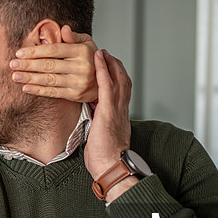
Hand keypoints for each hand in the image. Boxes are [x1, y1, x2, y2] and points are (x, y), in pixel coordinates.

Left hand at [11, 26, 97, 101]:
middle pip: (49, 65)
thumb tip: (63, 28)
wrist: (104, 81)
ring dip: (30, 78)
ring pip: (49, 79)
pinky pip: (53, 92)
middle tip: (12, 64)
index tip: (20, 53)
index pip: (54, 50)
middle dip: (29, 65)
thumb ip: (73, 36)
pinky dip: (38, 90)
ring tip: (15, 76)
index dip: (35, 51)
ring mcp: (78, 82)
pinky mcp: (75, 95)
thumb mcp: (86, 43)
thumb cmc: (90, 58)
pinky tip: (26, 88)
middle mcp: (81, 66)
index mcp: (81, 51)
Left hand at [84, 50, 134, 201]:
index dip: (117, 78)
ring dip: (109, 63)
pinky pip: (106, 84)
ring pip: (117, 78)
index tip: (110, 68)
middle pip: (123, 80)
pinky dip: (102, 69)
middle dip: (115, 66)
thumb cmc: (105, 158)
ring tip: (101, 51)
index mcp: (120, 116)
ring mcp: (117, 108)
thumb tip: (94, 126)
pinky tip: (97, 58)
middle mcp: (122, 109)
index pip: (122, 91)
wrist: (112, 166)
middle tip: (106, 54)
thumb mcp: (103, 138)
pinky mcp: (108, 110)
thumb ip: (100, 128)